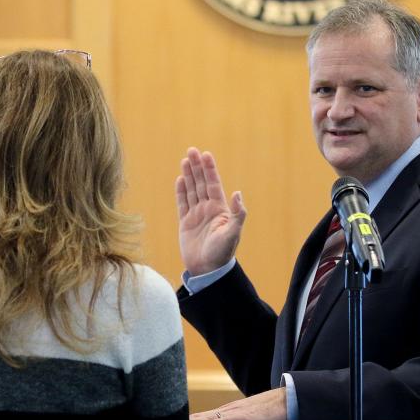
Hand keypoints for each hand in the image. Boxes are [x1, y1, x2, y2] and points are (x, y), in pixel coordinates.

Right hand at [176, 147, 246, 275]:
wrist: (207, 269)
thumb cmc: (222, 253)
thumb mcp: (232, 233)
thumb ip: (237, 214)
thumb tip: (238, 193)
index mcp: (220, 209)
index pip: (214, 184)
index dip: (210, 169)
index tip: (206, 154)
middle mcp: (208, 209)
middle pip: (201, 183)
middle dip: (197, 166)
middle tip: (192, 150)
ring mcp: (196, 215)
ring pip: (191, 190)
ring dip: (189, 175)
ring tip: (185, 160)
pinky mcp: (185, 222)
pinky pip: (182, 203)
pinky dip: (181, 191)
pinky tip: (180, 179)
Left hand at [189, 388, 286, 419]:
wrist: (290, 401)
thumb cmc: (275, 410)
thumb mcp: (256, 416)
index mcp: (235, 410)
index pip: (211, 415)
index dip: (197, 419)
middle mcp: (233, 409)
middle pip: (207, 415)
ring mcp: (238, 412)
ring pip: (211, 418)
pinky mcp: (245, 417)